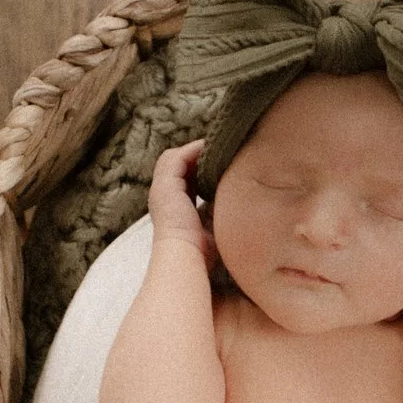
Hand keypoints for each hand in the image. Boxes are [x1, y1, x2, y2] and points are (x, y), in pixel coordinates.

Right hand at [147, 139, 214, 262]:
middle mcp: (163, 196)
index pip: (187, 181)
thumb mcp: (214, 226)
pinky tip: (214, 148)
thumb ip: (220, 211)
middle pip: (180, 166)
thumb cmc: (202, 251)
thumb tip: (240, 200)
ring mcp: (161, 189)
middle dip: (201, 157)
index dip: (204, 171)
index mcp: (173, 208)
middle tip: (225, 150)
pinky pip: (179, 157)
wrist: (185, 258)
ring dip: (198, 151)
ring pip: (177, 158)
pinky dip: (196, 150)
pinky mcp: (165, 184)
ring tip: (220, 145)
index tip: (226, 166)